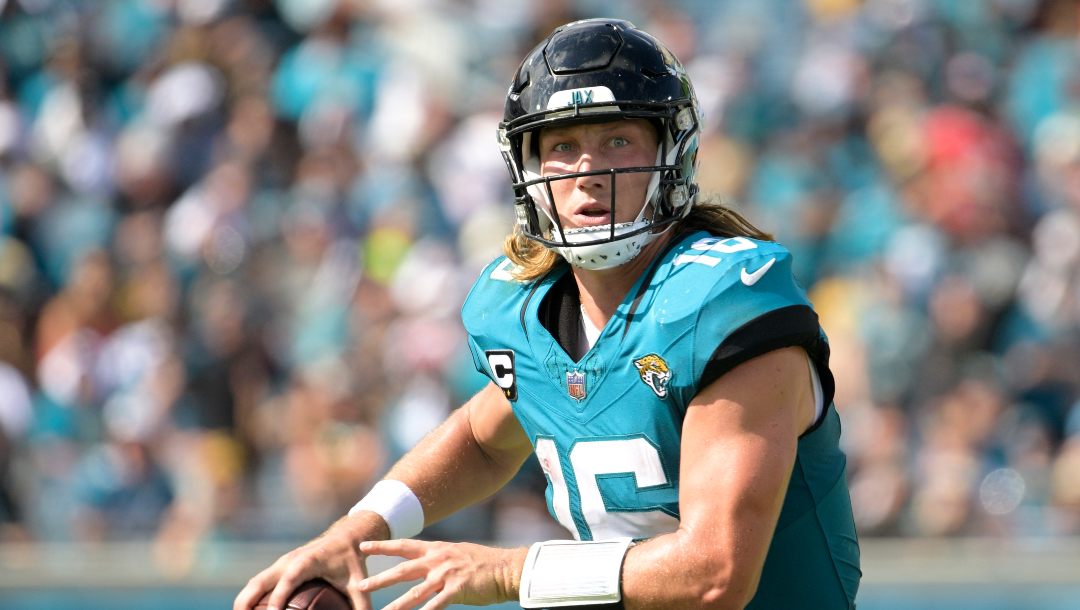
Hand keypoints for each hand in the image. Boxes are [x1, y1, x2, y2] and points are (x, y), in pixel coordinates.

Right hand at [233, 512, 389, 609]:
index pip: (289, 579)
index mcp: (308, 561)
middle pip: (260, 580)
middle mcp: (289, 560)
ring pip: (254, 582)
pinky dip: (249, 597)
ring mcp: (281, 564)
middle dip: (247, 602)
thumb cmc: (352, 561)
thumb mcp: (359, 584)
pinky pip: (258, 583)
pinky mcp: (278, 568)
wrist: (346, 537)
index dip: (278, 596)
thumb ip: (362, 607)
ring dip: (243, 601)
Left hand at [357, 539, 527, 609]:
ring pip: (415, 591)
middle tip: (360, 586)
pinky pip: (437, 604)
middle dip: (380, 579)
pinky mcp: (457, 589)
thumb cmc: (483, 563)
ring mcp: (446, 574)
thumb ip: (439, 558)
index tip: (363, 547)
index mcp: (436, 549)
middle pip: (402, 570)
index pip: (404, 546)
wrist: (507, 567)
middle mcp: (438, 560)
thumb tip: (425, 562)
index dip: (382, 547)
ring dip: (397, 604)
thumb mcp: (457, 553)